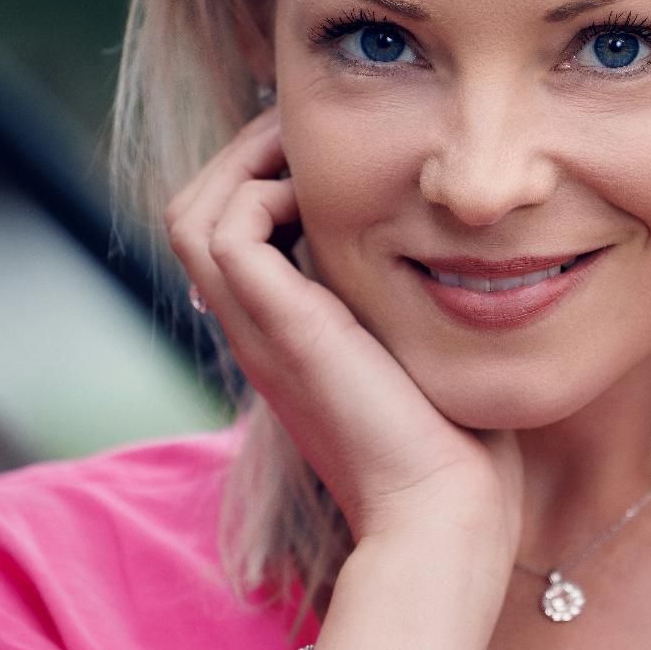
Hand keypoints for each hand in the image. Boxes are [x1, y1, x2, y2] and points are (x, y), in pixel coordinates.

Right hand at [166, 107, 523, 573]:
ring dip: (247, 162)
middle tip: (314, 136)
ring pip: (192, 214)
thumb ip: (415, 305)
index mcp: (286, 337)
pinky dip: (263, 191)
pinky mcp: (281, 328)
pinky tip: (331, 201)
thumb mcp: (427, 354)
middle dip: (248, 155)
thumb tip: (457, 248)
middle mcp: (259, 331)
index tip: (333, 156)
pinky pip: (223, 229)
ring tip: (314, 153)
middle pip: (195, 214)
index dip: (267, 180)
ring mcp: (261, 331)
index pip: (232, 235)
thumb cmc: (458, 448)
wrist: (444, 513)